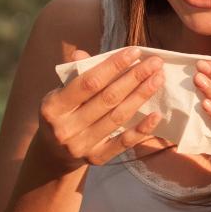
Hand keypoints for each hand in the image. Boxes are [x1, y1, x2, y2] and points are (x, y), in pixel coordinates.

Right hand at [36, 46, 163, 172]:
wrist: (52, 154)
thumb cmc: (62, 113)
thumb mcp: (60, 93)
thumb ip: (74, 73)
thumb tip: (83, 54)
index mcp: (53, 106)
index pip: (88, 82)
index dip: (113, 66)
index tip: (135, 52)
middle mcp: (65, 128)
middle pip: (107, 99)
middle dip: (134, 78)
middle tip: (155, 63)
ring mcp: (81, 146)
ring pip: (118, 117)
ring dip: (141, 96)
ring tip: (158, 79)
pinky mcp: (96, 159)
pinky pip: (123, 143)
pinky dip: (141, 129)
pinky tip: (156, 114)